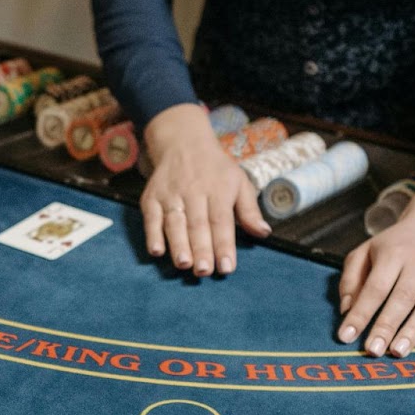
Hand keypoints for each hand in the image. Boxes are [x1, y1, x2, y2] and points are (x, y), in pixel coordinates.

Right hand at [140, 104, 270, 276]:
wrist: (184, 142)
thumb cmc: (216, 169)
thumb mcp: (239, 182)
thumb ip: (249, 210)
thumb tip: (263, 233)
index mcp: (218, 189)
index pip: (221, 220)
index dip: (224, 244)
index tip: (226, 267)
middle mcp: (194, 191)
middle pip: (197, 224)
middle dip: (201, 249)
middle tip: (204, 272)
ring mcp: (171, 195)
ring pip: (174, 222)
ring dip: (178, 244)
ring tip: (184, 264)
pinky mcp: (151, 197)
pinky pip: (151, 218)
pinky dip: (152, 234)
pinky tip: (156, 251)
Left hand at [336, 187, 414, 356]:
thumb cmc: (393, 247)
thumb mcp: (365, 253)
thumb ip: (351, 280)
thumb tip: (346, 311)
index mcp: (393, 254)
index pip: (375, 288)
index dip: (361, 314)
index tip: (346, 337)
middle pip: (403, 299)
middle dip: (387, 327)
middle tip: (373, 351)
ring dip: (413, 331)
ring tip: (397, 352)